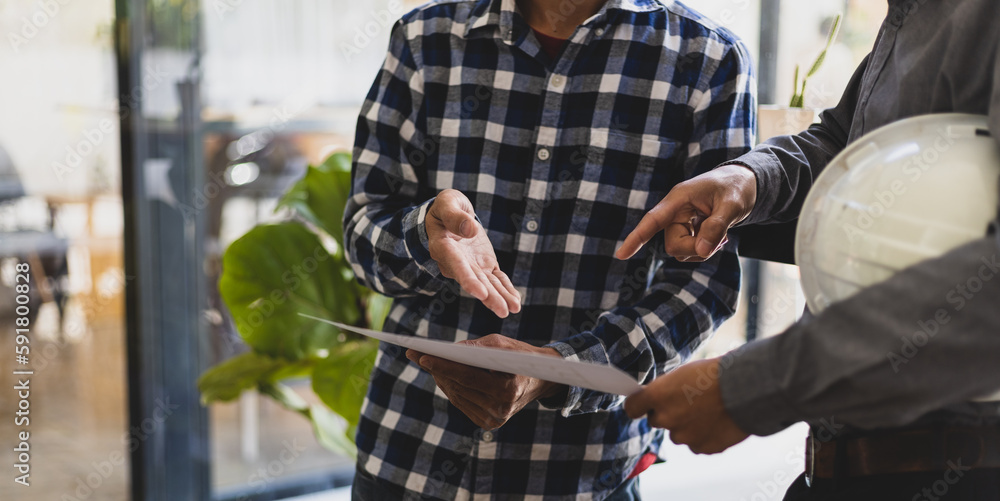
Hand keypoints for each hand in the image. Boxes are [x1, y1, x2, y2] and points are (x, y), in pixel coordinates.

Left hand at [406, 334, 563, 429]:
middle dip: (437, 369)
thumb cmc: (521, 356)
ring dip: (442, 378)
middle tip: (417, 355)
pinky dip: (452, 388)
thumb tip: (450, 350)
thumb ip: (476, 346)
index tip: (421, 356)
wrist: (541, 380)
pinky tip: (444, 375)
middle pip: (458, 387)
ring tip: (428, 362)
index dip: (442, 366)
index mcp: (507, 389)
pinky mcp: (489, 423)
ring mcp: (494, 419)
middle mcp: (499, 408)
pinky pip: (462, 403)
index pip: (466, 376)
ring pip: (457, 396)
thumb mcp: (502, 344)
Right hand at [427, 189, 520, 317]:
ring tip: (514, 309)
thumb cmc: (446, 207)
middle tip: (502, 310)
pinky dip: (506, 290)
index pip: (455, 265)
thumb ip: (455, 216)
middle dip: (489, 296)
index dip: (468, 279)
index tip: (480, 293)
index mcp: (443, 246)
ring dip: (500, 297)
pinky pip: (496, 279)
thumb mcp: (447, 202)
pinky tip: (515, 302)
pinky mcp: (484, 266)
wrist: (451, 215)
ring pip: (487, 284)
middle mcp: (456, 262)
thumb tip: (471, 229)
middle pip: (474, 281)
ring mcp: (471, 266)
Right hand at [615, 164, 755, 261]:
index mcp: (679, 198)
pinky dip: (704, 249)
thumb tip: (702, 251)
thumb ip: (717, 227)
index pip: (653, 219)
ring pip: (680, 251)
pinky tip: (716, 236)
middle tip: (721, 240)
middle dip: (696, 249)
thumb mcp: (732, 205)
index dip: (637, 237)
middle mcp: (674, 211)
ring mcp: (679, 222)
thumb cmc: (736, 188)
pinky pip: (689, 250)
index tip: (621, 254)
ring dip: (701, 250)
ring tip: (720, 234)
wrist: (743, 183)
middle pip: (673, 244)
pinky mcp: (686, 230)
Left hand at [624, 358, 748, 453]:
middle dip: (668, 414)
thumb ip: (665, 390)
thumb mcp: (682, 374)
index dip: (638, 406)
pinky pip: (696, 444)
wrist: (746, 389)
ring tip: (708, 411)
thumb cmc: (715, 375)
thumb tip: (658, 399)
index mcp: (657, 396)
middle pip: (656, 421)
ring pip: (678, 434)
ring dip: (687, 426)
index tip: (643, 405)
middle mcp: (666, 419)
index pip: (632, 408)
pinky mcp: (701, 447)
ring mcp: (684, 436)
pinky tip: (717, 422)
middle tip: (688, 402)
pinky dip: (704, 436)